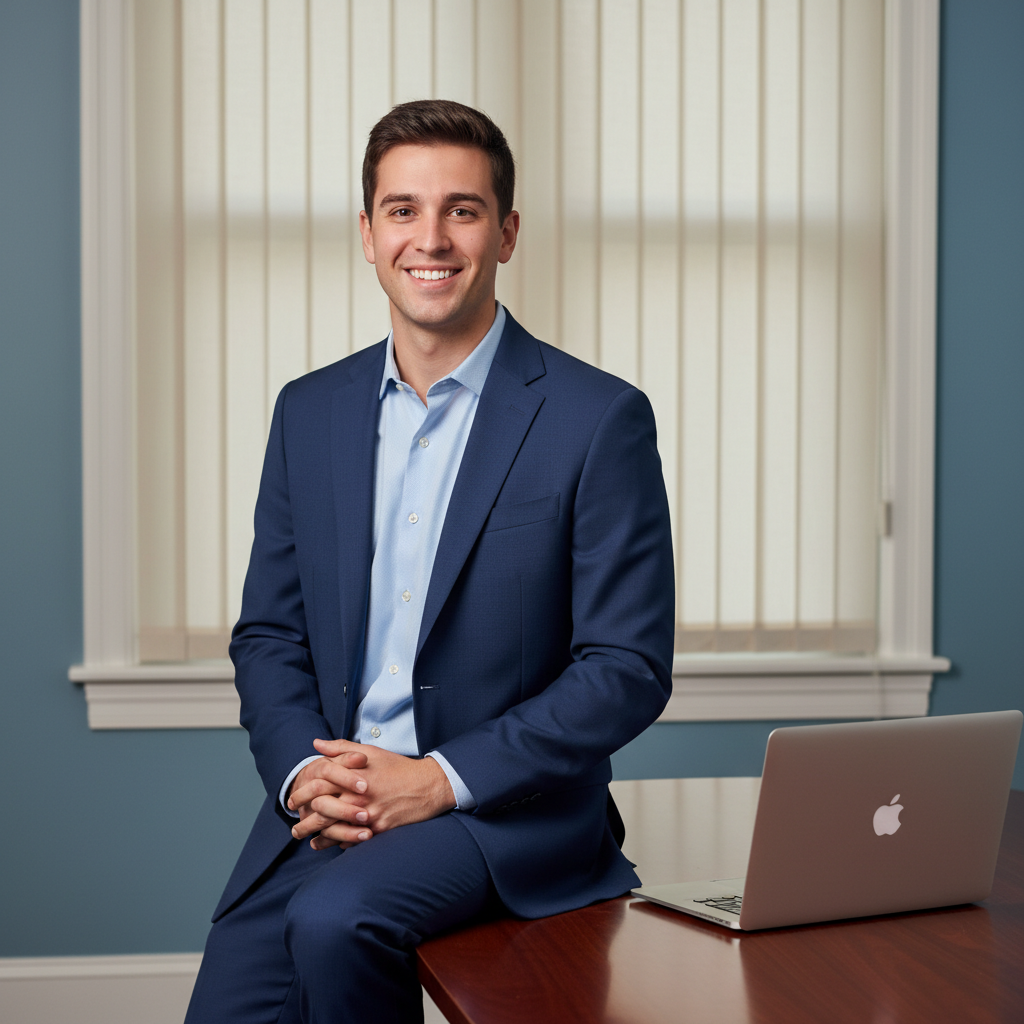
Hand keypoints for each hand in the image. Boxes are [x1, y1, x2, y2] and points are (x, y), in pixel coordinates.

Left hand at [289, 738, 456, 850]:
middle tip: (294, 826)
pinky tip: (331, 845)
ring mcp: (369, 815)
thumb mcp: (371, 752)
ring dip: (318, 837)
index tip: (293, 799)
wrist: (428, 785)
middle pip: (321, 811)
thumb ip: (341, 748)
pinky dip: (339, 844)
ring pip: (334, 830)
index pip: (319, 785)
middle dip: (304, 821)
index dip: (302, 793)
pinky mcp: (379, 829)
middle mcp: (359, 796)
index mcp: (354, 776)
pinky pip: (353, 840)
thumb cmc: (398, 767)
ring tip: (307, 839)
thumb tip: (317, 744)